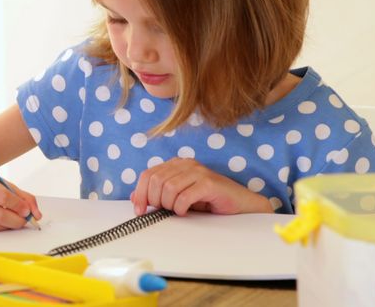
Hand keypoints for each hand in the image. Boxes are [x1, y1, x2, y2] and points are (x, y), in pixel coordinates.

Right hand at [0, 167, 41, 231]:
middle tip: (25, 220)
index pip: (2, 196)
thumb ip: (21, 195)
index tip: (27, 210)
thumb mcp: (0, 181)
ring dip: (8, 225)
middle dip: (16, 220)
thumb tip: (36, 214)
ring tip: (15, 220)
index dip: (18, 205)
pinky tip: (1, 220)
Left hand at [131, 157, 270, 215]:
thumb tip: (135, 197)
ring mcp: (198, 171)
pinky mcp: (209, 183)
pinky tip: (186, 212)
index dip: (140, 193)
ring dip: (169, 205)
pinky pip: (184, 196)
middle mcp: (186, 164)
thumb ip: (158, 194)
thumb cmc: (209, 200)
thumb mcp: (178, 197)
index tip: (139, 210)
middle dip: (154, 200)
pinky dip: (181, 207)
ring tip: (177, 211)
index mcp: (176, 164)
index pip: (148, 174)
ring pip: (168, 188)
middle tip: (163, 211)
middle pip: (156, 181)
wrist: (240, 205)